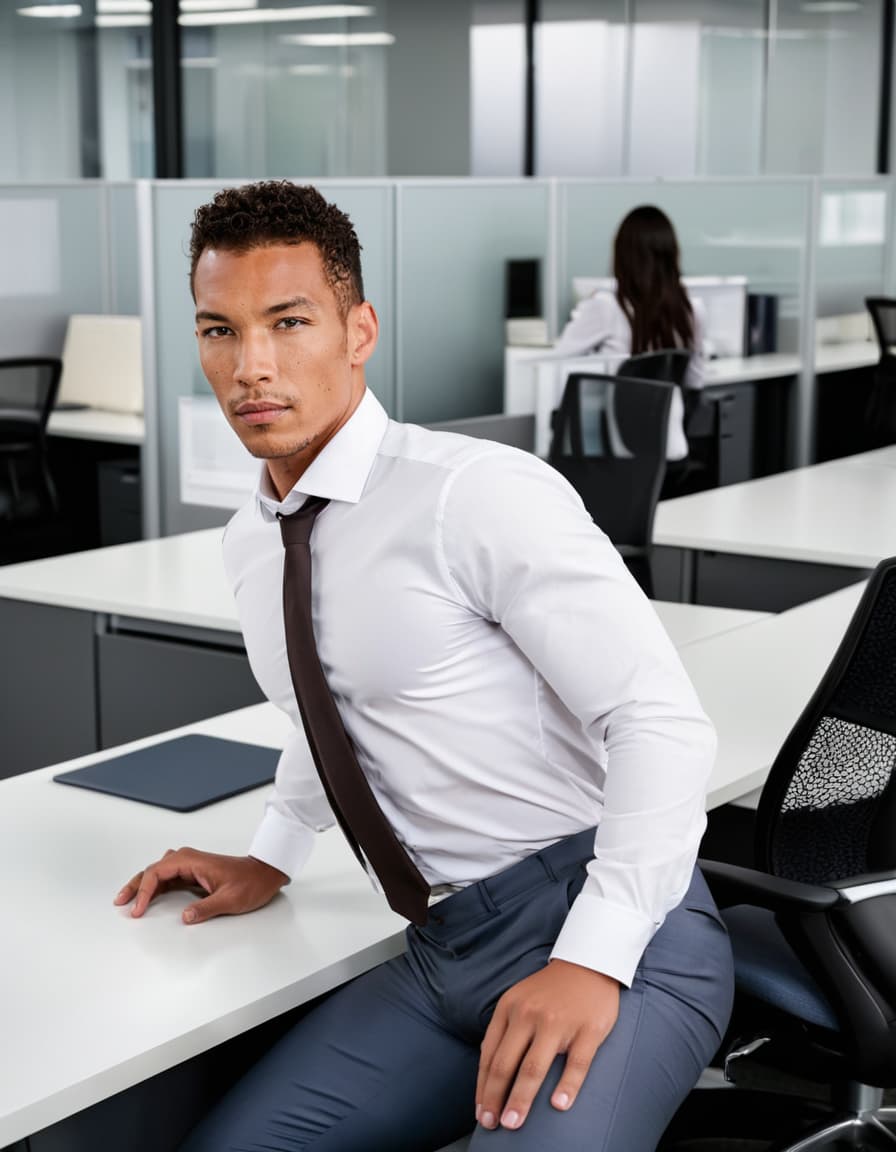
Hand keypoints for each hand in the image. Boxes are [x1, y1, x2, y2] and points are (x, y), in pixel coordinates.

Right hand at [113, 848, 287, 923]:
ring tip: (128, 901)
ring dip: (142, 885)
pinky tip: (148, 899)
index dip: (145, 891)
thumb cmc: (251, 883)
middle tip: (120, 902)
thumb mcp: (231, 899)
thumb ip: (207, 908)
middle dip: (135, 886)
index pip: (158, 872)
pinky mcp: (193, 873)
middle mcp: (189, 859)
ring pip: (158, 873)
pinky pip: (167, 878)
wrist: (264, 874)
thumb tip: (185, 917)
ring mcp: (190, 865)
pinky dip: (154, 888)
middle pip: (153, 870)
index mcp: (193, 861)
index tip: (139, 909)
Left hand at [475, 959, 618, 1131]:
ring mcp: (559, 1022)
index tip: (480, 1112)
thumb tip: (490, 1076)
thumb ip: (506, 1031)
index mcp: (509, 1008)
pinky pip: (576, 1063)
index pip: (489, 1054)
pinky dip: (567, 1086)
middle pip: (506, 1063)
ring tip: (514, 1123)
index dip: (483, 1087)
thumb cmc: (550, 991)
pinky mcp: (588, 1029)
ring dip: (521, 1099)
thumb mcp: (519, 1001)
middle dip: (496, 1098)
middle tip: (491, 1124)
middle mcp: (529, 1014)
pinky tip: (558, 1106)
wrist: (588, 963)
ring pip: (534, 1067)